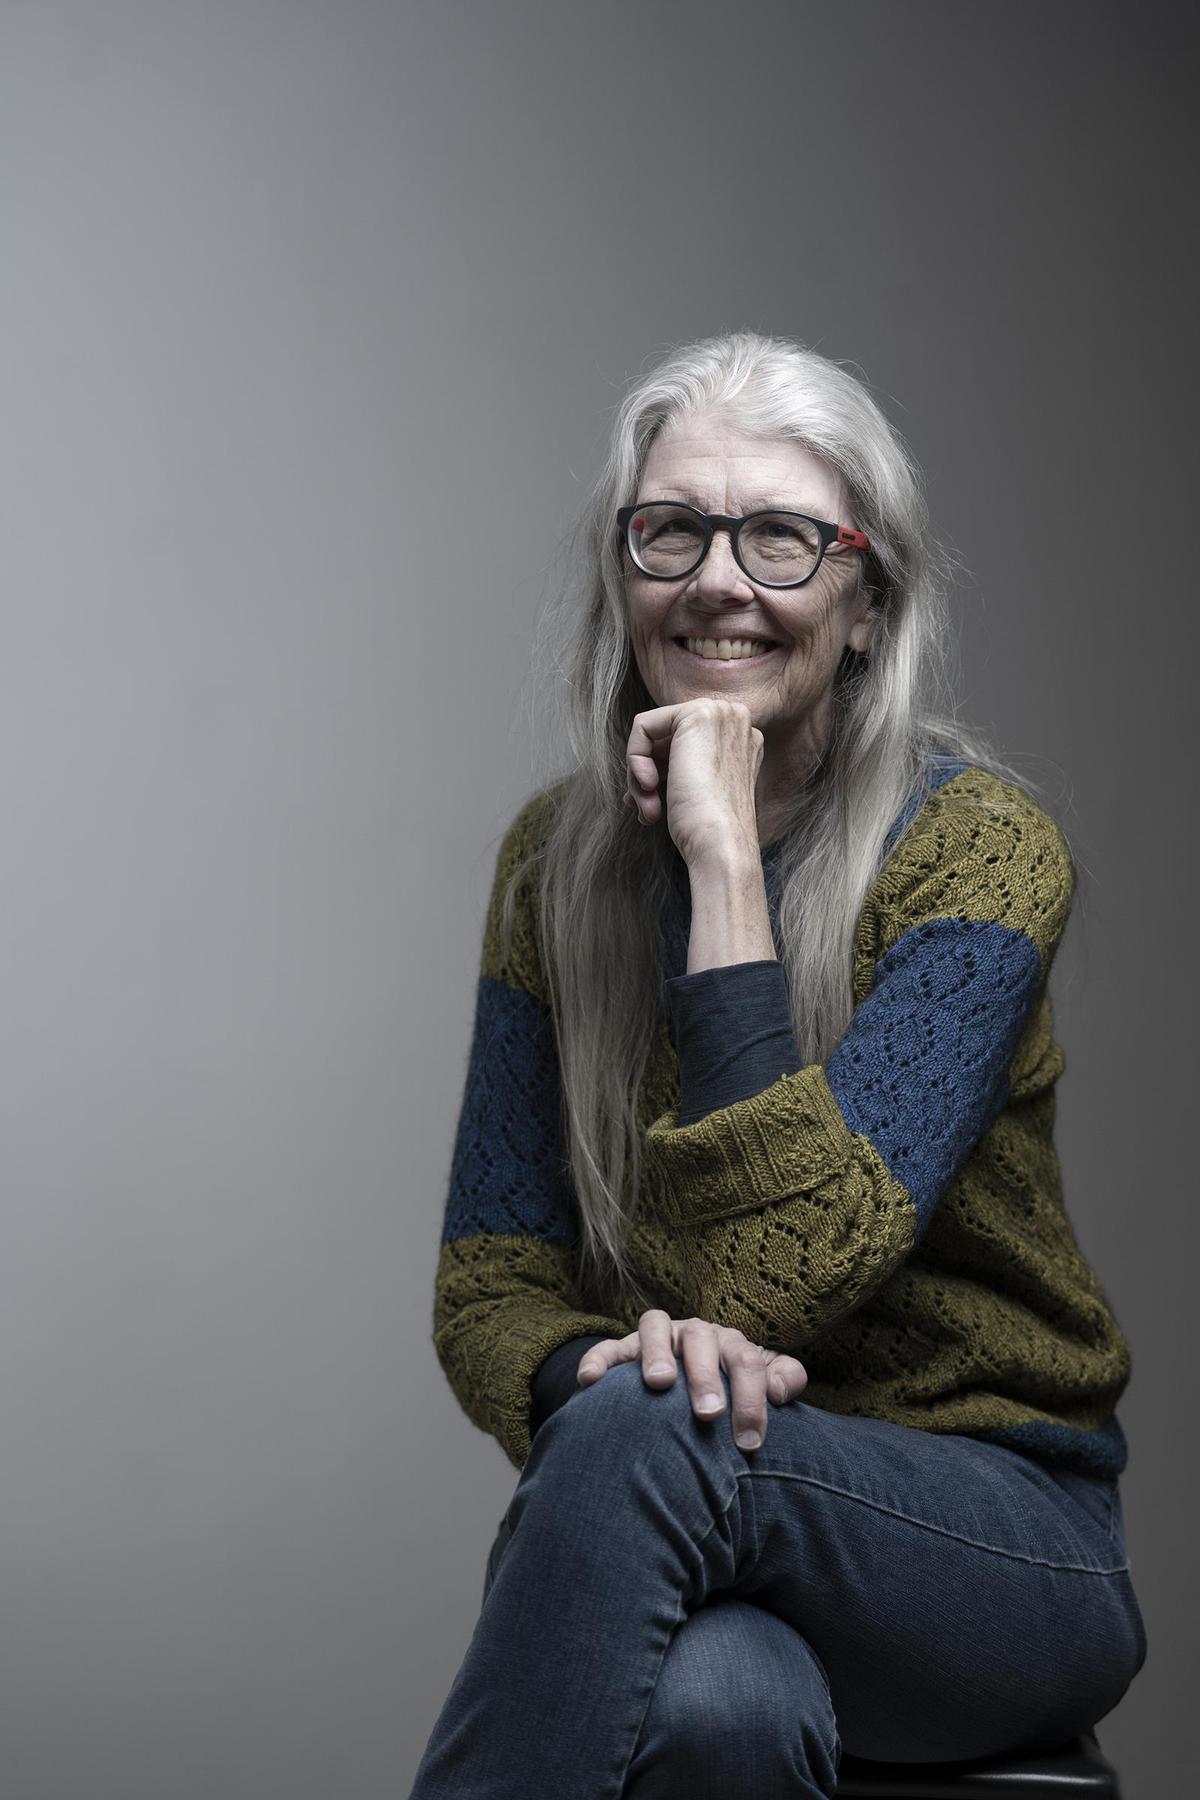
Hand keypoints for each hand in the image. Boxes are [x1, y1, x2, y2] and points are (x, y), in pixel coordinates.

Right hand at [575, 1309, 807, 1451]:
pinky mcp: (624, 1350)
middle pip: (702, 1340)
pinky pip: (608, 1348)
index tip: (750, 1442)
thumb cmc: (732, 1392)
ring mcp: (658, 1338)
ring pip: (655, 1327)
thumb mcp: (764, 1384)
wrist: (691, 1386)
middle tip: (709, 1413)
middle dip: (705, 1376)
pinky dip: (598, 1360)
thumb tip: (779, 1391)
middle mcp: (695, 1334)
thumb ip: (784, 1380)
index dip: (751, 1400)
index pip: (746, 1361)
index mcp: (729, 1343)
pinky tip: (590, 1382)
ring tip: (658, 1384)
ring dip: (657, 1353)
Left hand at [622, 698, 763, 866]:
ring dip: (639, 776)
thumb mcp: (697, 789)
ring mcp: (719, 713)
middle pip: (665, 734)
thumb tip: (646, 771)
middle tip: (644, 808)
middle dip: (646, 772)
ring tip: (647, 810)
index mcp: (740, 738)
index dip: (660, 770)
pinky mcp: (696, 716)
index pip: (682, 741)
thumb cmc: (708, 829)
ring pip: (652, 733)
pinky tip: (647, 789)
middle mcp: (734, 719)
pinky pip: (642, 727)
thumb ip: (682, 767)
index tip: (651, 802)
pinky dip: (634, 760)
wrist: (721, 845)